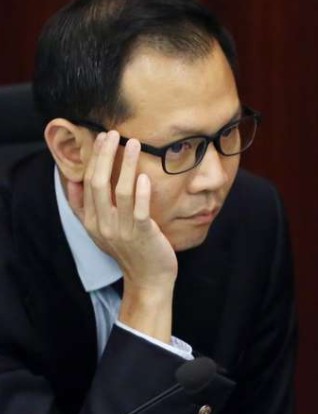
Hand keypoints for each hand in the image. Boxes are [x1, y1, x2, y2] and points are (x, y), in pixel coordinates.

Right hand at [67, 131, 177, 340]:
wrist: (148, 280)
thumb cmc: (130, 250)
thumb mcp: (100, 230)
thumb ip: (84, 208)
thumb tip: (72, 181)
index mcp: (91, 220)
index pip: (88, 183)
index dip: (94, 159)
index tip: (101, 138)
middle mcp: (102, 224)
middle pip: (99, 182)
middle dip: (105, 155)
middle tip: (113, 134)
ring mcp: (122, 229)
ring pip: (120, 191)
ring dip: (126, 165)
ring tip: (132, 144)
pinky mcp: (143, 234)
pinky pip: (140, 210)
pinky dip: (141, 192)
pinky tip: (144, 176)